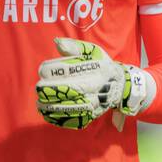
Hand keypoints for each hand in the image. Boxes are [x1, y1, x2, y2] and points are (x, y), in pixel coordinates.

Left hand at [35, 38, 154, 130]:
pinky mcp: (94, 114)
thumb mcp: (93, 51)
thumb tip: (56, 42)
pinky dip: (61, 119)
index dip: (53, 71)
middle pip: (71, 89)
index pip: (70, 70)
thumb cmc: (103, 66)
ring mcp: (97, 102)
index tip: (43, 71)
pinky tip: (48, 115)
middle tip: (38, 88)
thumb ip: (75, 47)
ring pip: (73, 107)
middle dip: (51, 90)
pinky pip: (76, 119)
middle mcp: (97, 86)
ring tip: (40, 104)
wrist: (122, 86)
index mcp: (97, 68)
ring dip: (53, 107)